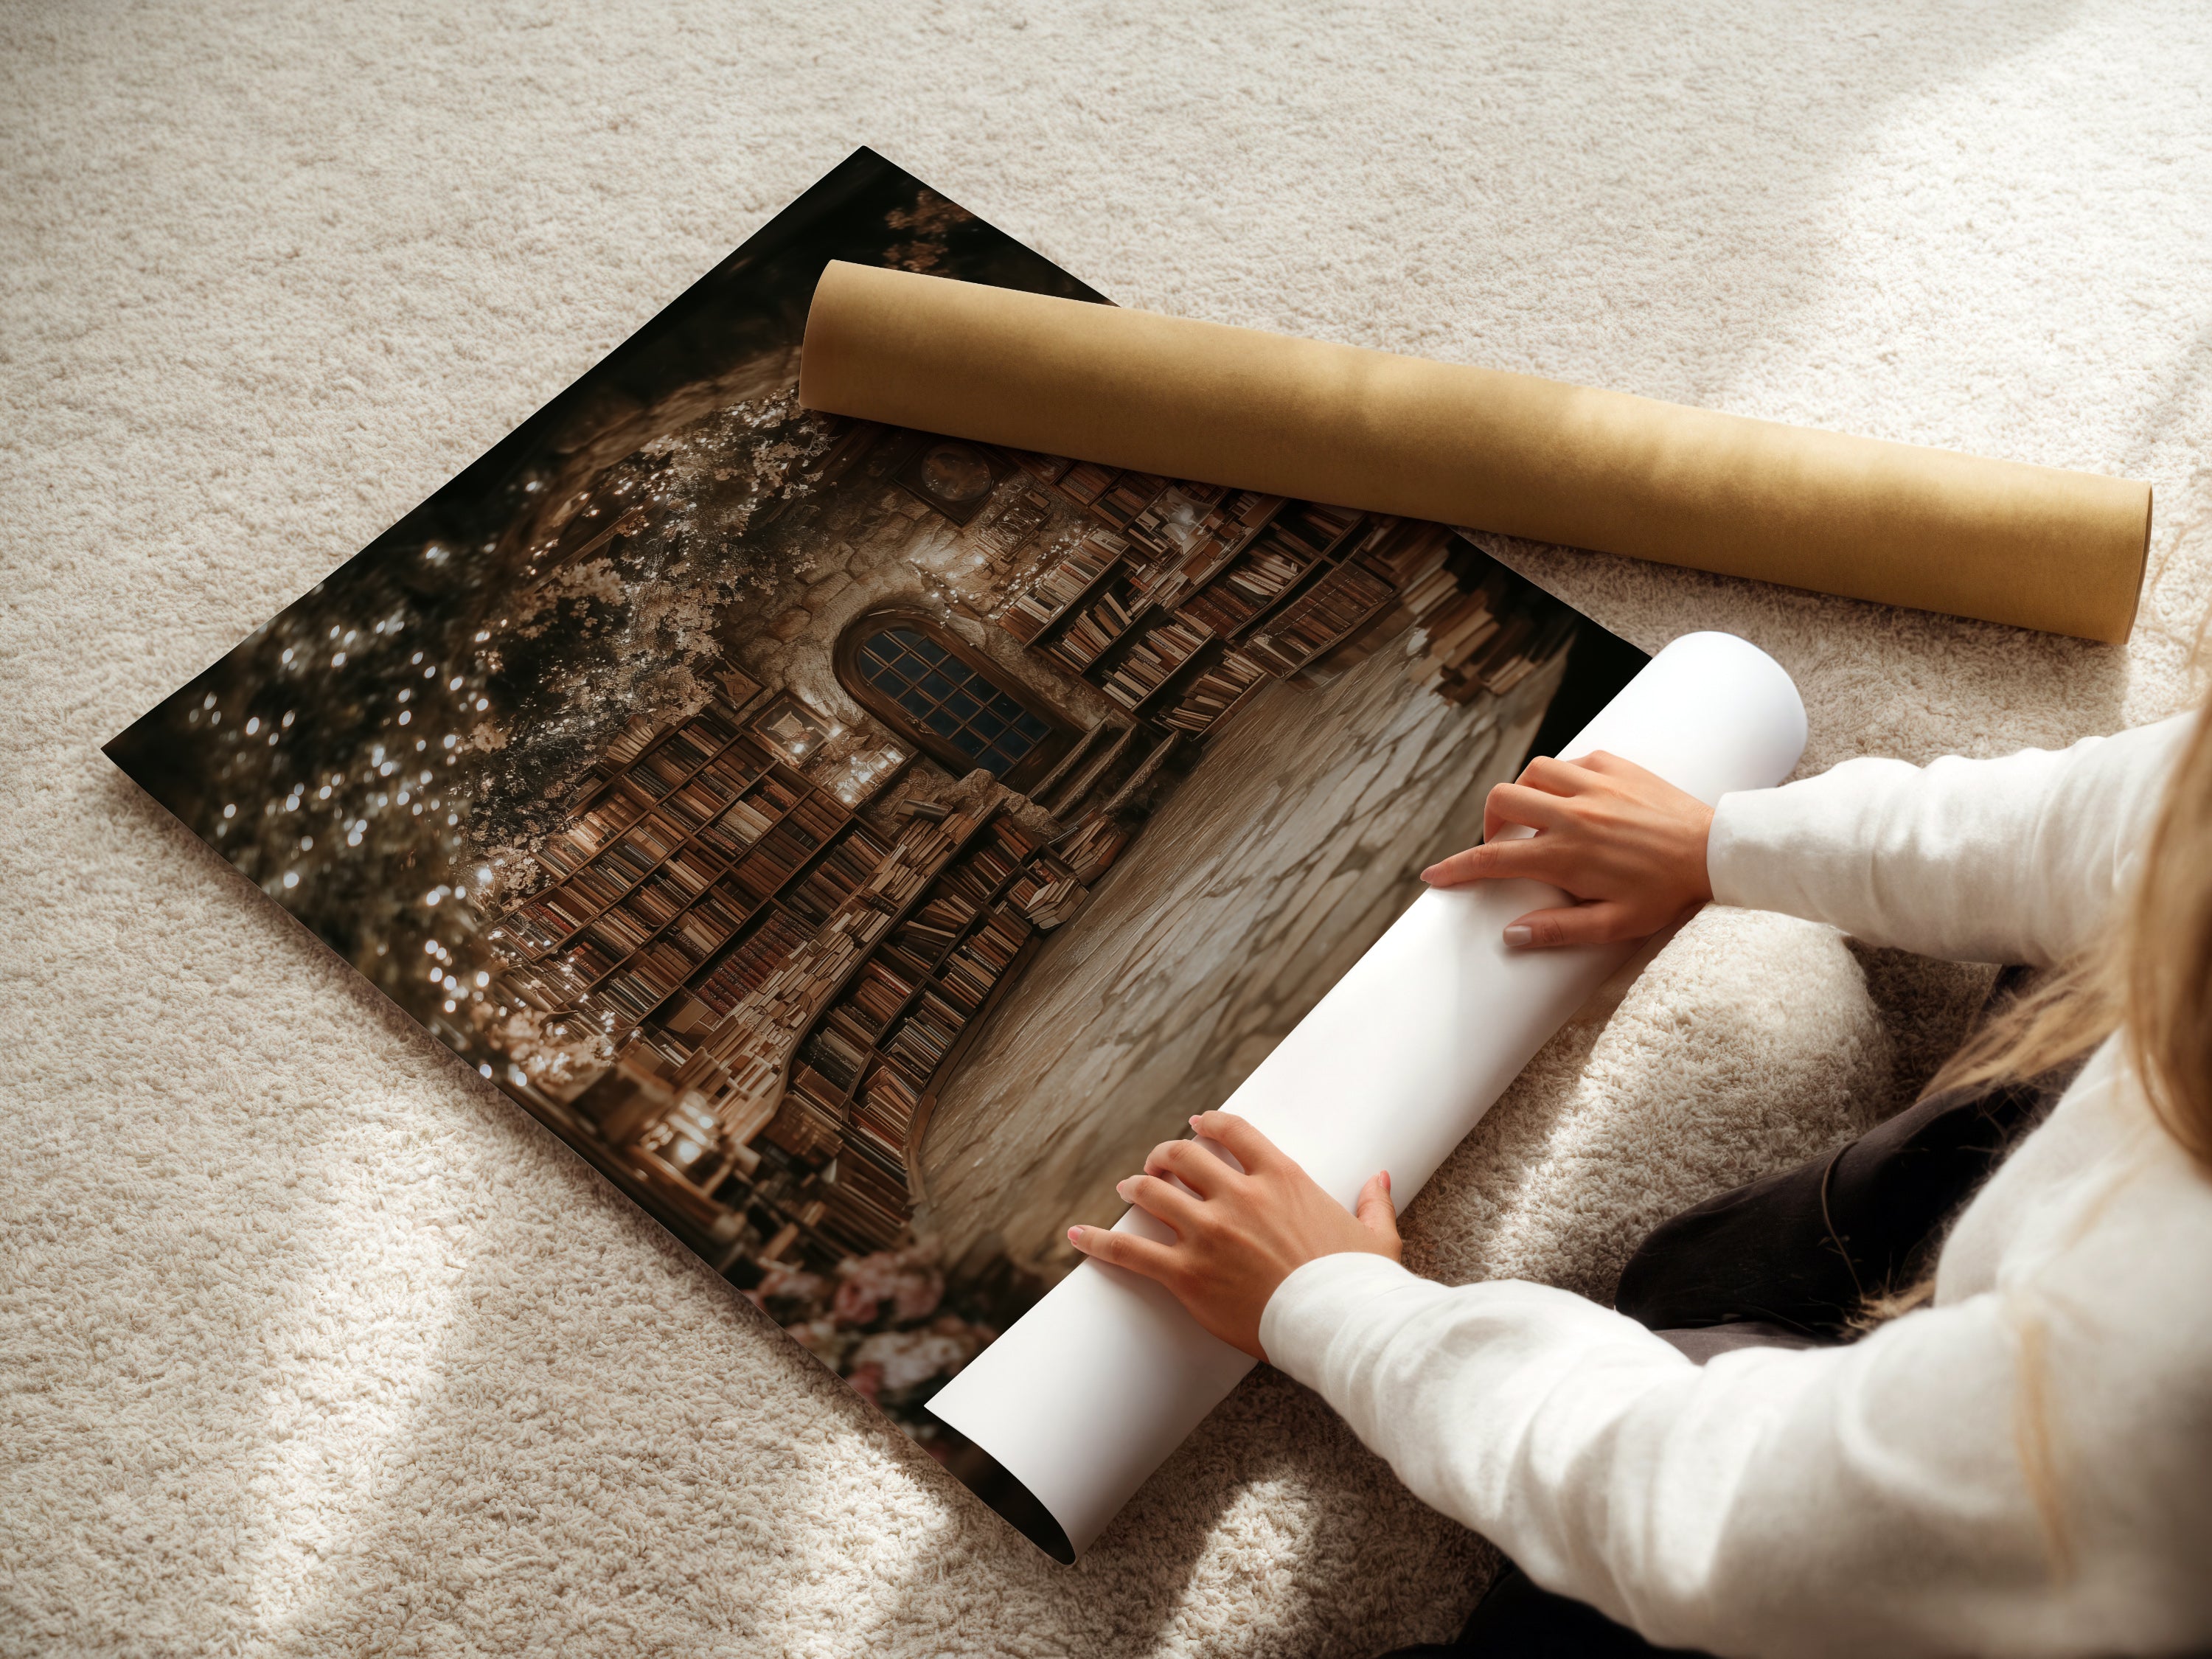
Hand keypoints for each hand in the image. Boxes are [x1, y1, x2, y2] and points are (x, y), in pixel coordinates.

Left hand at [1066, 1111, 1399, 1360]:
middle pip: (1183, 1156)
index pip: (1233, 1132)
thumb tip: (1380, 1178)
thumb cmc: (1360, 1285)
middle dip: (1165, 1155)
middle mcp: (1239, 1196)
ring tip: (1127, 1189)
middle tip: (1157, 1163)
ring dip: (1136, 1187)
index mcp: (1282, 1178)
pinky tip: (1077, 1235)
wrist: (1340, 1326)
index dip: (1208, 1124)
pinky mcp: (1187, 1274)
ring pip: (1153, 1192)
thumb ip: (1373, 1202)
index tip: (1196, 1124)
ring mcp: (1209, 1233)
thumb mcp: (1375, 1237)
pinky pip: (1131, 1251)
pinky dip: (1099, 1241)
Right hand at [1420, 751, 1713, 948]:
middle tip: (1503, 843)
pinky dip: (1561, 777)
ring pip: (1532, 772)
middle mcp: (1573, 814)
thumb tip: (1510, 935)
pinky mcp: (1615, 765)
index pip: (1493, 859)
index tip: (1434, 876)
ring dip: (1524, 794)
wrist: (1716, 851)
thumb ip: (1559, 930)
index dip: (1456, 868)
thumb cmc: (1667, 893)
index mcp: (1566, 855)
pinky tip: (1575, 798)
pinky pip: (1571, 761)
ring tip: (1537, 817)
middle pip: (1502, 800)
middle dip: (1489, 822)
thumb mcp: (1615, 925)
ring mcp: (1594, 784)